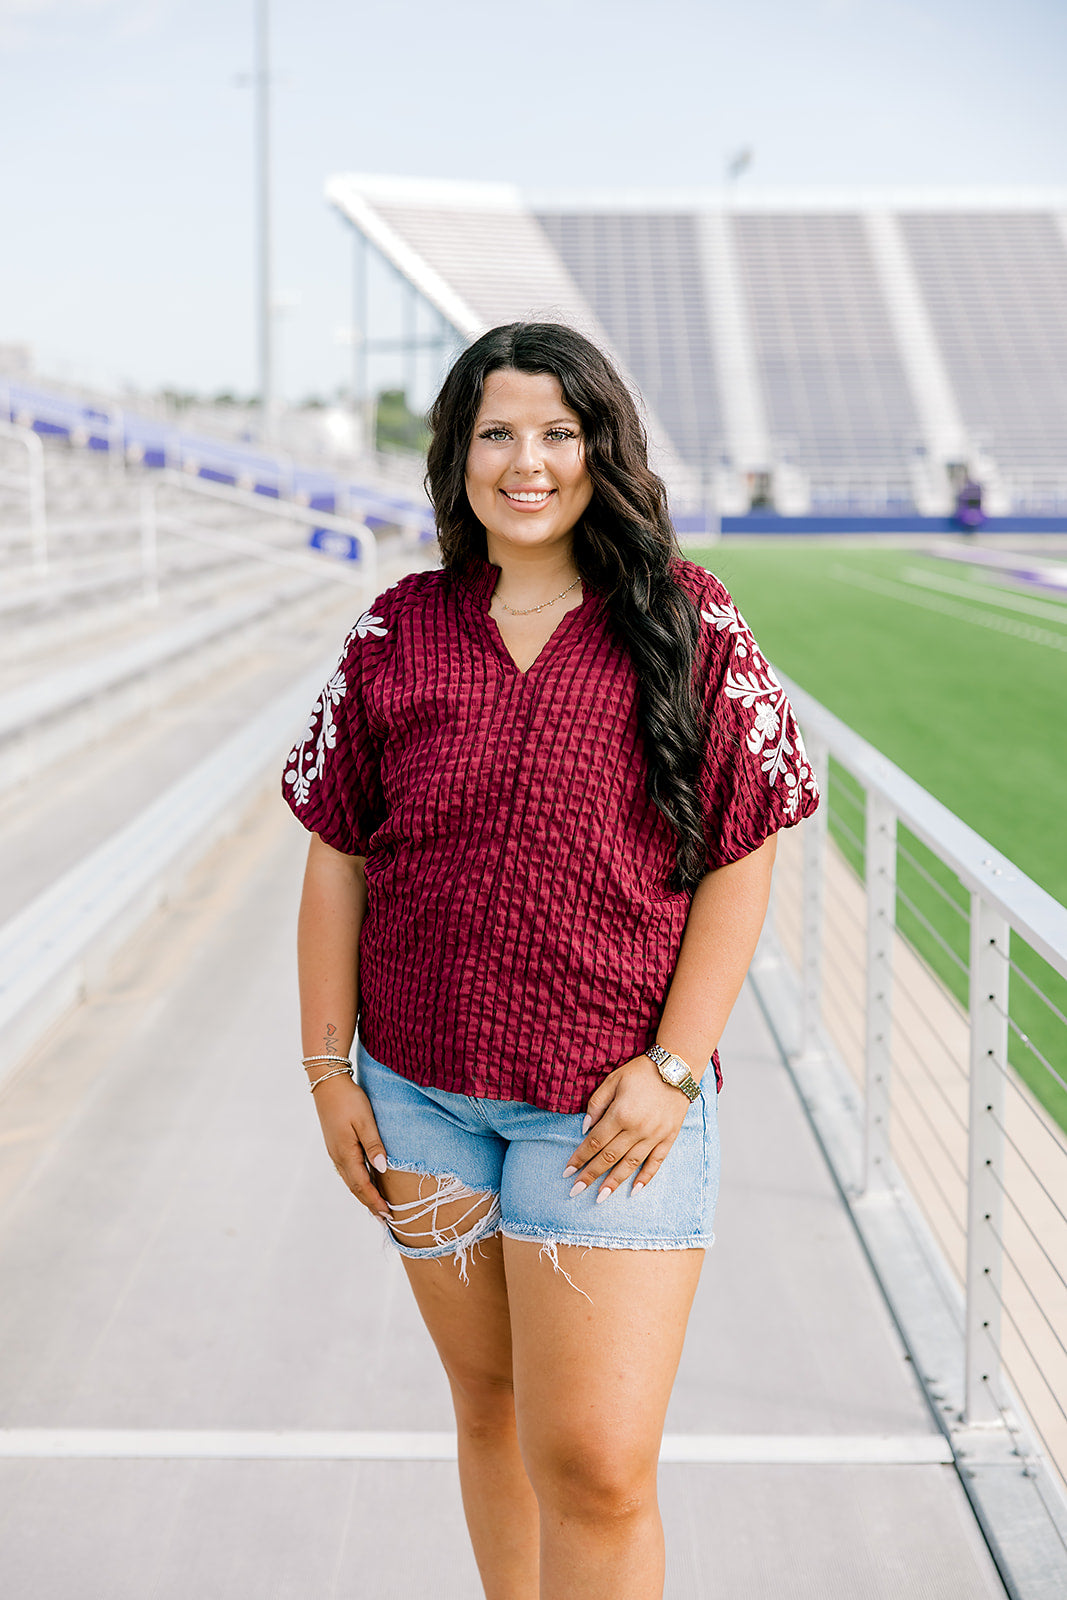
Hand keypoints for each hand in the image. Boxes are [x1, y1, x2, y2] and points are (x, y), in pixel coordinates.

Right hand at [311, 1073, 392, 1220]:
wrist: (327, 1083)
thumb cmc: (349, 1099)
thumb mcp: (365, 1120)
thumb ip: (373, 1145)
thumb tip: (382, 1169)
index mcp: (346, 1154)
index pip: (363, 1185)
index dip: (375, 1201)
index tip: (388, 1214)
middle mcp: (338, 1157)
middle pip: (355, 1187)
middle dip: (369, 1204)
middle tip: (384, 1219)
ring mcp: (335, 1152)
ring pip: (350, 1181)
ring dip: (363, 1195)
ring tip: (375, 1207)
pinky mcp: (335, 1145)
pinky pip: (347, 1171)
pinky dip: (357, 1182)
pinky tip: (364, 1183)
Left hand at [563, 1055, 694, 1201]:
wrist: (677, 1067)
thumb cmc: (641, 1071)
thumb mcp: (613, 1080)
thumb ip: (596, 1104)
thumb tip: (584, 1129)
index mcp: (620, 1114)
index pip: (594, 1142)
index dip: (579, 1158)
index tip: (567, 1172)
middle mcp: (636, 1129)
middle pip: (608, 1158)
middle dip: (590, 1175)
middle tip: (575, 1191)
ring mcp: (654, 1136)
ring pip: (630, 1165)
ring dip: (613, 1183)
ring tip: (600, 1197)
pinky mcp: (668, 1138)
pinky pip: (656, 1163)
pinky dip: (645, 1178)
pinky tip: (634, 1191)